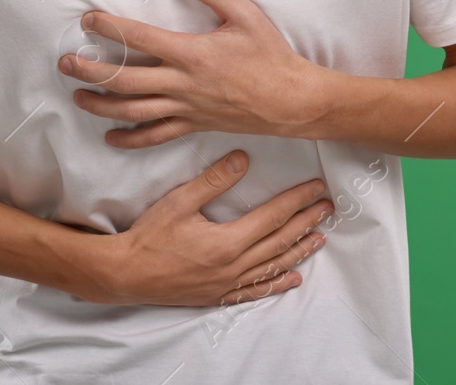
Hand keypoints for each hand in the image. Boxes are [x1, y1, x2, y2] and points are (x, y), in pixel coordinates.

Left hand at [59, 0, 330, 146]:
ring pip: (133, 111)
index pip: (139, 38)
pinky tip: (111, 137)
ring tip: (78, 96)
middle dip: (91, 71)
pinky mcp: (194, 125)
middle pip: (125, 80)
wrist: (294, 101)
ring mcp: (186, 108)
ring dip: (101, 105)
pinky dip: (130, 139)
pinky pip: (156, 136)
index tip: (88, 19)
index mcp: (191, 53)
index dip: (109, 27)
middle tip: (66, 63)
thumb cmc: (271, 56)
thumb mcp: (246, 14)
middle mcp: (182, 83)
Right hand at [83, 150, 333, 306]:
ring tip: (319, 237)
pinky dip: (277, 284)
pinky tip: (292, 279)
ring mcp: (229, 284)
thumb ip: (213, 181)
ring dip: (299, 251)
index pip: (272, 216)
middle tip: (327, 208)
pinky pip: (256, 290)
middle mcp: (234, 266)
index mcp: (227, 242)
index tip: (315, 188)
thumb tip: (242, 159)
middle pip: (279, 241)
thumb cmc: (150, 236)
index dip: (296, 201)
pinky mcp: (220, 295)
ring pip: (274, 266)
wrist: (128, 273)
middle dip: (305, 222)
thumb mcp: (179, 201)